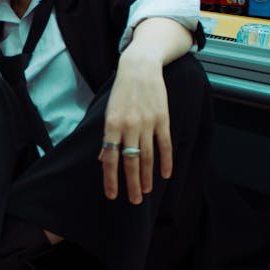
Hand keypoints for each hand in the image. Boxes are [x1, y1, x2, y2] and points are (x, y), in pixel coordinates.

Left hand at [98, 49, 171, 204]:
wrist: (139, 68)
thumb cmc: (121, 93)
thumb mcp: (108, 112)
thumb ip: (107, 137)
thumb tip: (103, 159)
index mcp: (111, 125)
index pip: (110, 158)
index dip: (111, 179)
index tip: (112, 196)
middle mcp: (128, 126)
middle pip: (130, 161)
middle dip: (131, 184)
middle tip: (134, 201)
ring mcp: (146, 122)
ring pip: (148, 156)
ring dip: (147, 176)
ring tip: (146, 191)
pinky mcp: (162, 118)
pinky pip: (164, 144)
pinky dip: (166, 161)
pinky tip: (165, 174)